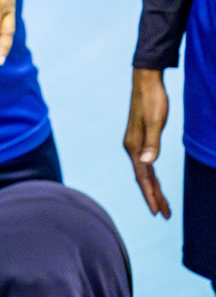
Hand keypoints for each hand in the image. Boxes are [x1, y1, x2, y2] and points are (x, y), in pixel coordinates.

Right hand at [124, 68, 171, 217]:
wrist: (146, 82)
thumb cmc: (153, 100)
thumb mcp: (156, 121)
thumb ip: (153, 143)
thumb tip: (148, 163)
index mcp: (134, 146)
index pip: (143, 177)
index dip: (150, 195)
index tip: (157, 212)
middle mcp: (132, 148)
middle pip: (143, 178)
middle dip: (153, 197)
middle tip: (164, 215)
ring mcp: (135, 144)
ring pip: (145, 172)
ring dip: (153, 188)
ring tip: (162, 204)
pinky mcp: (140, 139)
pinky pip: (146, 164)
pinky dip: (151, 176)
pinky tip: (155, 181)